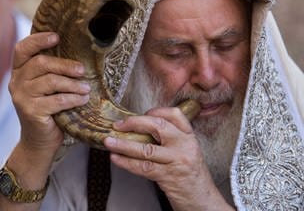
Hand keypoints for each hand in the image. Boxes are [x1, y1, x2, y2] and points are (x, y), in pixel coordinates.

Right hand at [9, 32, 89, 154]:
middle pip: (41, 63)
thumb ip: (55, 71)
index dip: (38, 40)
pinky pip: (57, 100)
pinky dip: (74, 98)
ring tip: (87, 88)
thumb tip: (80, 56)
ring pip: (51, 81)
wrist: (40, 139)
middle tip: (82, 71)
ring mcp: (21, 96)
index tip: (56, 37)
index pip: (23, 49)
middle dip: (65, 65)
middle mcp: (17, 81)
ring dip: (73, 84)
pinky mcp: (30, 111)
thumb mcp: (50, 86)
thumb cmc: (50, 108)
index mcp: (21, 71)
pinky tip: (83, 99)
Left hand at [104, 107, 231, 210]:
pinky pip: (143, 167)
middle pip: (158, 126)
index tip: (143, 113)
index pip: (175, 114)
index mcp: (189, 137)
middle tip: (119, 124)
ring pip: (146, 149)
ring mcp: (177, 161)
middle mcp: (184, 145)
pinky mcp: (168, 177)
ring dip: (124, 145)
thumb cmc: (192, 175)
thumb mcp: (187, 151)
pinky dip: (126, 162)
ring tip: (109, 142)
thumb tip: (142, 130)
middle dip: (135, 123)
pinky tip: (116, 158)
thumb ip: (171, 139)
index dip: (157, 111)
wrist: (203, 201)